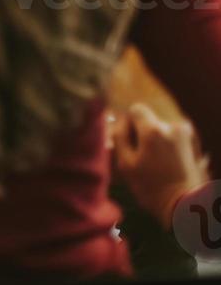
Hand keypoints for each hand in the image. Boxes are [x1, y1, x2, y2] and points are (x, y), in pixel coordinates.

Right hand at [112, 103, 209, 224]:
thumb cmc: (151, 187)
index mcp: (153, 129)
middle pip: (151, 120)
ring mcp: (188, 135)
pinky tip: (168, 164)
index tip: (129, 141)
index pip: (136, 109)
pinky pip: (175, 138)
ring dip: (157, 140)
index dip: (129, 123)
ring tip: (156, 162)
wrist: (186, 206)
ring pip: (163, 129)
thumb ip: (120, 136)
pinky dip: (169, 146)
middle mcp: (173, 126)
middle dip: (144, 133)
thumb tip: (119, 121)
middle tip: (141, 155)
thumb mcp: (126, 164)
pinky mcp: (196, 145)